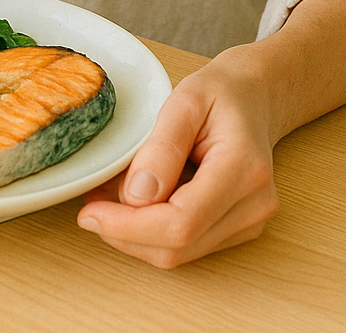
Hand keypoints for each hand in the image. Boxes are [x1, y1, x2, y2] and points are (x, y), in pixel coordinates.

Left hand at [76, 51, 278, 269]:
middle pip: (179, 247)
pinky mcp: (240, 229)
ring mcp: (251, 221)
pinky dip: (154, 231)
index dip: (130, 227)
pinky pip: (189, 246)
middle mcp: (254, 204)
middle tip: (90, 207)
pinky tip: (138, 203)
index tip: (91, 213)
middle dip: (126, 233)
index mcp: (244, 168)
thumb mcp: (185, 100)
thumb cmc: (222, 92)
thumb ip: (161, 148)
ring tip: (110, 199)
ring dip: (136, 235)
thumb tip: (136, 197)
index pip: (182, 223)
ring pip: (181, 253)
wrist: (255, 96)